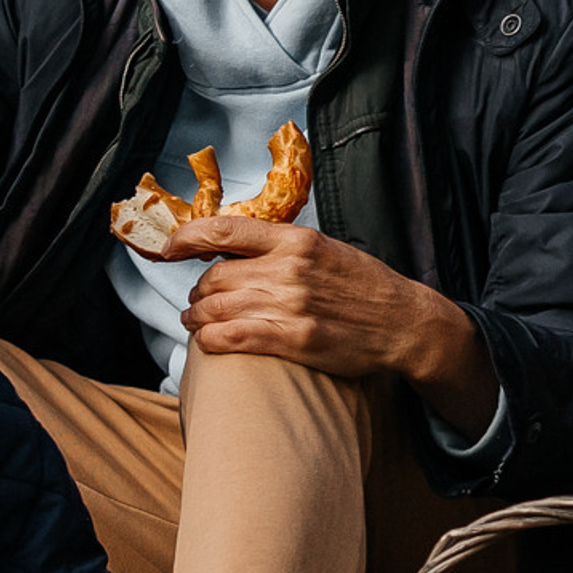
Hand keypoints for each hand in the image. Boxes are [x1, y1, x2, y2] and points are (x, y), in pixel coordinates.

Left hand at [169, 214, 499, 435]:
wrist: (403, 322)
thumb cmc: (364, 287)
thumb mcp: (326, 249)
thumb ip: (283, 247)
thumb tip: (237, 248)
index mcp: (296, 240)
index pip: (225, 229)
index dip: (186, 237)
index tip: (169, 248)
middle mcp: (289, 268)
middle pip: (215, 277)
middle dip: (197, 292)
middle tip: (196, 302)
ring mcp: (290, 304)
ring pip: (216, 309)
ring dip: (197, 319)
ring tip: (196, 324)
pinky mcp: (294, 339)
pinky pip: (232, 338)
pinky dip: (211, 341)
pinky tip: (208, 343)